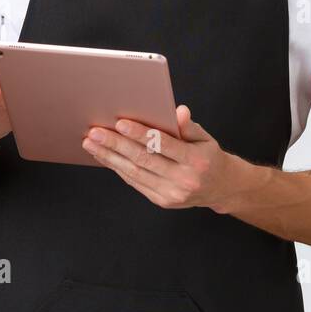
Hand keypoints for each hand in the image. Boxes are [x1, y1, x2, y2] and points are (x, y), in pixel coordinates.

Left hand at [81, 105, 240, 212]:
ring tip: (91, 143)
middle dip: (116, 145)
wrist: (219, 188)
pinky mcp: (161, 201)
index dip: (141, 134)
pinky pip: (135, 182)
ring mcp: (171, 193)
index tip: (120, 123)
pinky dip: (117, 168)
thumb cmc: (208, 156)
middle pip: (143, 159)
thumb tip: (178, 111)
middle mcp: (183, 180)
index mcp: (196, 161)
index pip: (164, 145)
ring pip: (134, 173)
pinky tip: (104, 156)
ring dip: (109, 157)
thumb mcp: (204, 137)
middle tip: (95, 132)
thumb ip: (188, 125)